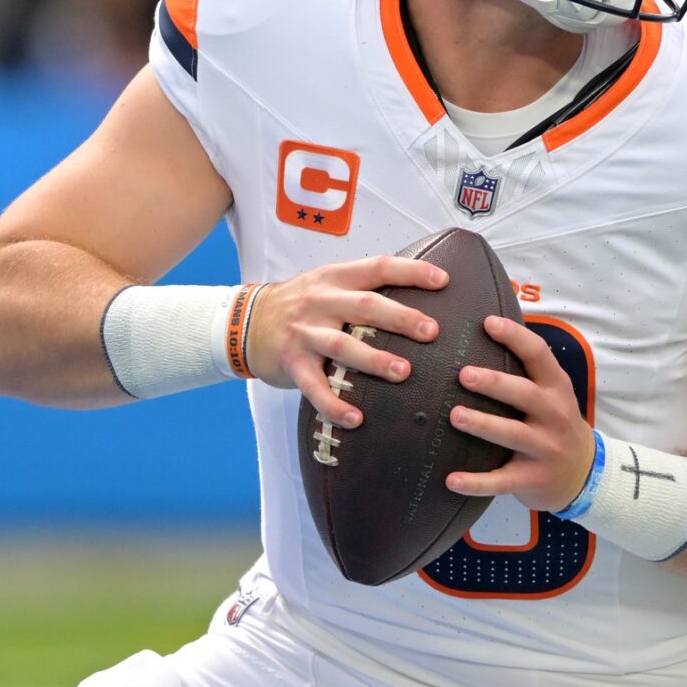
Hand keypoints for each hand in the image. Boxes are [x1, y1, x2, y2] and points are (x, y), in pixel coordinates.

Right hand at [244, 255, 446, 425]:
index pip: (377, 268)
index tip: (442, 281)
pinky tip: (355, 419)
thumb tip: (417, 296)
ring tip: (403, 373)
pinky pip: (314, 387)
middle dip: (400, 318)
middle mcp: (320, 302)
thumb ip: (363, 288)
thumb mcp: (327, 284)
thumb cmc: (300, 305)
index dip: (411, 272)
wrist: (243, 322)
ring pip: (342, 345)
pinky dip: (334, 404)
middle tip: (432, 332)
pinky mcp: (291, 363)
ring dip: (374, 359)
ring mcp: (304, 333)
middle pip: (364, 306)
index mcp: (335, 279)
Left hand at [445, 316, 595, 510]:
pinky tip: (451, 480)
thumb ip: (527, 372)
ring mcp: (545, 448)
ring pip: (513, 435)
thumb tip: (483, 331)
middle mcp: (554, 415)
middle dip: (495, 384)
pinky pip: (502, 480)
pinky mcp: (532, 479)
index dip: (515, 337)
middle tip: (463, 374)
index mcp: (557, 388)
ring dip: (483, 424)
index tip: (487, 322)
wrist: (584, 474)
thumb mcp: (553, 395)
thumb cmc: (555, 424)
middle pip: (525, 395)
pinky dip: (476, 482)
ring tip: (455, 415)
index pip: (539, 355)